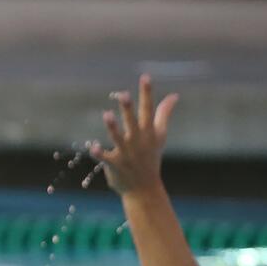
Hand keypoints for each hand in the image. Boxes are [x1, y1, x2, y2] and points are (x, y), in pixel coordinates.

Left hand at [92, 74, 178, 196]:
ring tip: (107, 114)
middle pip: (133, 122)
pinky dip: (99, 153)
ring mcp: (127, 153)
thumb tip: (174, 96)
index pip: (148, 109)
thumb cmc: (151, 158)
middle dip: (128, 109)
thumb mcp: (160, 136)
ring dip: (113, 127)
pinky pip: (106, 158)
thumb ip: (164, 114)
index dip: (146, 93)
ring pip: (118, 137)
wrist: (145, 188)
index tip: (145, 77)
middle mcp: (138, 141)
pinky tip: (92, 147)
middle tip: (124, 94)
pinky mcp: (115, 165)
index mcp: (148, 132)